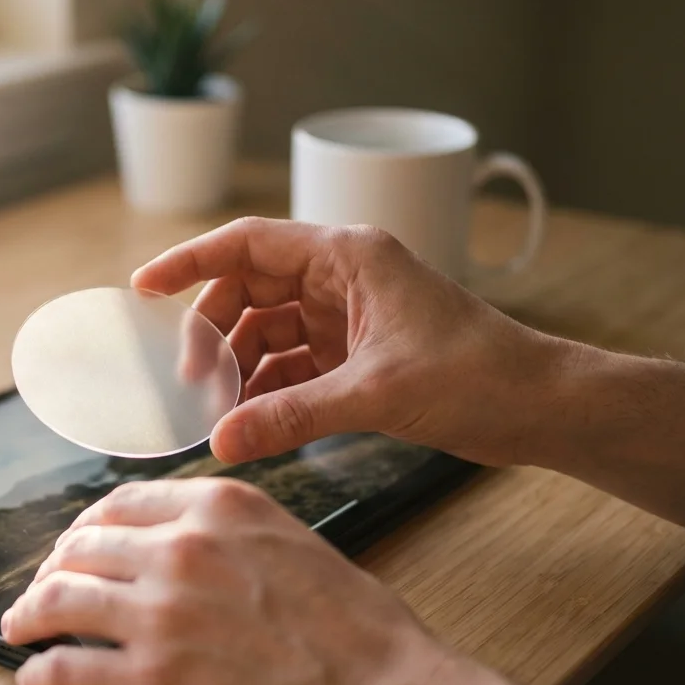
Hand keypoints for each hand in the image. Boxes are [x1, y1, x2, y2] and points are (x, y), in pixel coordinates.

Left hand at [2, 478, 647, 684]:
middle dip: (51, 570)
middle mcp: (179, 548)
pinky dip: (42, 675)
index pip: (121, 503)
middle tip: (40, 591)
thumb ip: (228, 535)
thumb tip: (180, 547)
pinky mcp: (148, 681)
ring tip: (18, 628)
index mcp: (218, 507)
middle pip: (82, 548)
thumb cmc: (357, 631)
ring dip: (29, 615)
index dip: (86, 528)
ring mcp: (158, 613)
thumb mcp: (292, 545)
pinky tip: (36, 680)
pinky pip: (68, 670)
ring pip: (60, 601)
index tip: (75, 547)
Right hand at [133, 217, 569, 465]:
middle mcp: (342, 278)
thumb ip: (292, 416)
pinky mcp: (357, 354)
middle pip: (250, 291)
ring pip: (269, 332)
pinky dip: (269, 391)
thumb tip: (221, 441)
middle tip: (190, 383)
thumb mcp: (376, 393)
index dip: (190, 261)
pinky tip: (251, 422)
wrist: (540, 407)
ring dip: (241, 370)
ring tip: (218, 412)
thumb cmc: (478, 375)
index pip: (248, 244)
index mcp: (347, 256)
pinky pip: (293, 366)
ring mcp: (348, 316)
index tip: (144, 288)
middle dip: (215, 334)